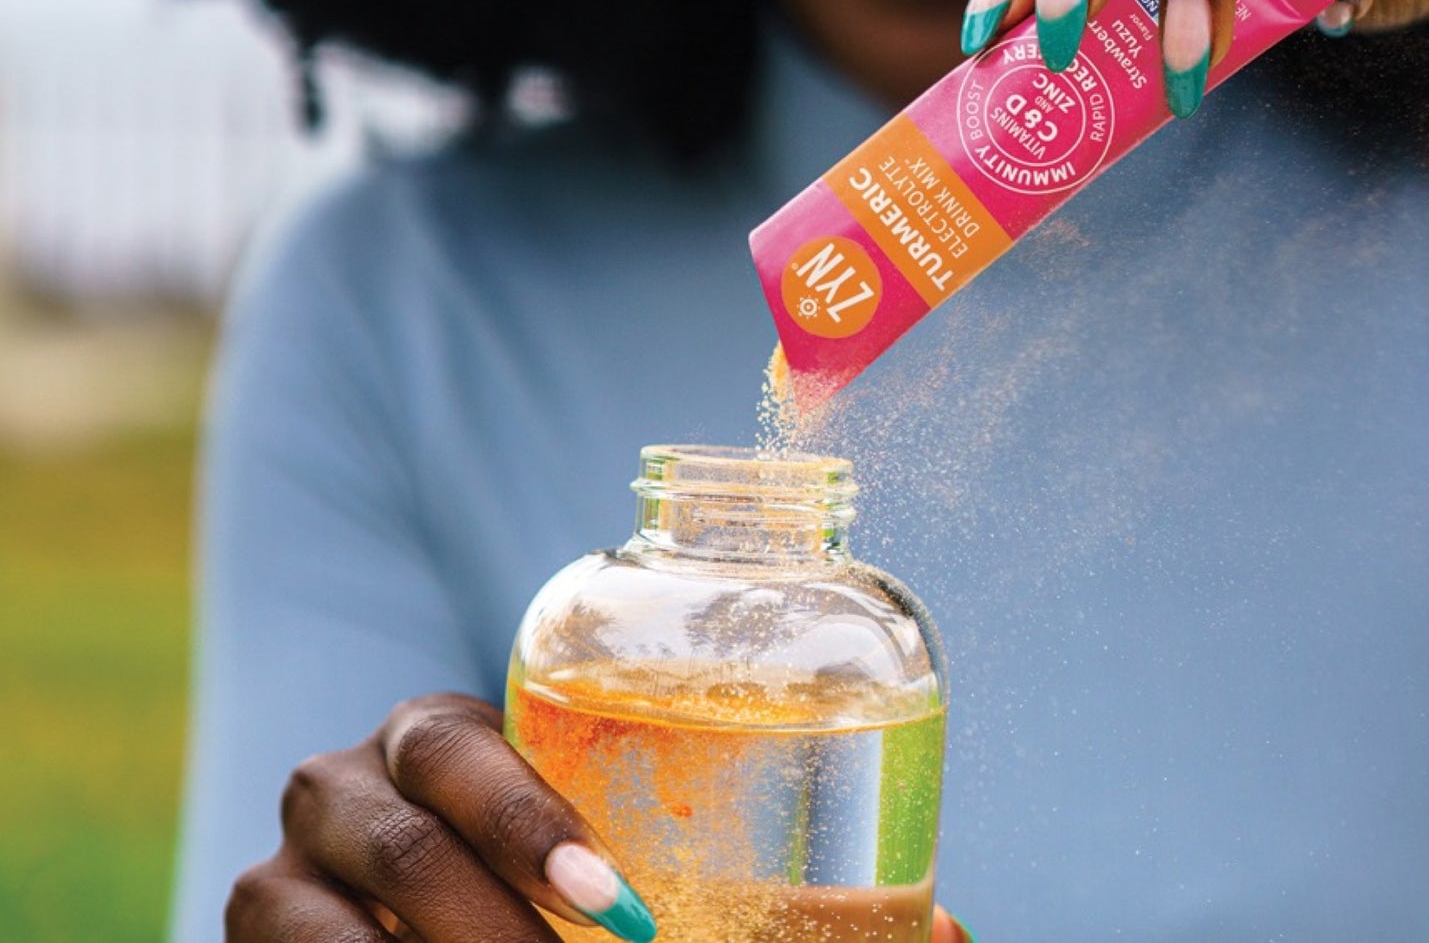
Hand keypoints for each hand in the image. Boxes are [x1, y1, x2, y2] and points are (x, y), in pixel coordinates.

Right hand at [226, 690, 973, 940]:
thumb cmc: (547, 887)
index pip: (465, 747)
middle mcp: (349, 781)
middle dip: (486, 918)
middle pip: (396, 829)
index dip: (529, 823)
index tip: (617, 915)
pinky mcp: (244, 937)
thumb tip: (955, 931)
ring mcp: (284, 869)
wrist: (431, 917)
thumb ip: (749, 886)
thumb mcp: (620, 868)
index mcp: (450, 735)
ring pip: (313, 915)